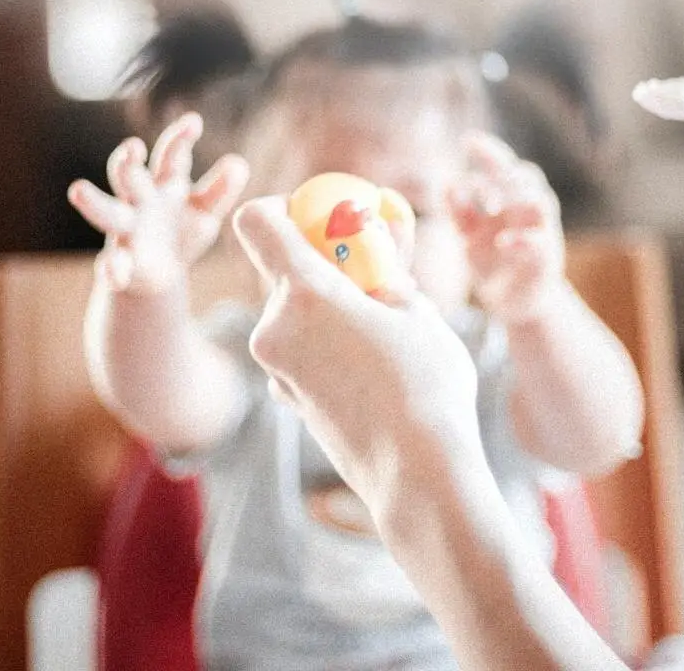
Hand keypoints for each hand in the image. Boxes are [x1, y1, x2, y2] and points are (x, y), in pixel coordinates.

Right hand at [68, 113, 249, 294]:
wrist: (159, 274)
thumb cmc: (182, 231)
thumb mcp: (205, 212)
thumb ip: (220, 190)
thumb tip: (239, 164)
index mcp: (164, 184)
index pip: (170, 156)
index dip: (180, 138)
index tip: (194, 122)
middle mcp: (139, 201)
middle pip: (128, 176)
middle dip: (127, 162)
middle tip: (131, 148)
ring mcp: (126, 231)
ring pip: (106, 212)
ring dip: (94, 201)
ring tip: (78, 190)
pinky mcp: (121, 263)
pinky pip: (111, 265)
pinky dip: (111, 268)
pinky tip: (114, 272)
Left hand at [232, 197, 486, 512]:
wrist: (417, 475)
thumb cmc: (427, 387)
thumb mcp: (418, 311)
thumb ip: (388, 268)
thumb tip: (381, 237)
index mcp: (305, 293)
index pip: (257, 222)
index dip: (282, 208)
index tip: (319, 218)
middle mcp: (275, 327)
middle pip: (281, 270)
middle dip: (324, 265)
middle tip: (374, 275)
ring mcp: (274, 367)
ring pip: (294, 313)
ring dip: (329, 308)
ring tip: (384, 330)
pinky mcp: (285, 397)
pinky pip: (299, 350)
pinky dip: (326, 344)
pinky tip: (371, 367)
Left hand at [448, 134, 567, 323]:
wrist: (516, 303)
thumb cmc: (493, 263)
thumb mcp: (469, 236)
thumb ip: (459, 212)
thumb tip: (446, 184)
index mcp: (512, 201)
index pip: (505, 166)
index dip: (490, 151)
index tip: (468, 141)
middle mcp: (530, 212)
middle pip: (528, 177)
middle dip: (502, 177)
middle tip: (477, 189)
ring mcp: (543, 234)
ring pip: (542, 203)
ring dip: (516, 199)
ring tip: (490, 207)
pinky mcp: (546, 261)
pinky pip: (540, 243)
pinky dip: (521, 239)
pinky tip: (502, 242)